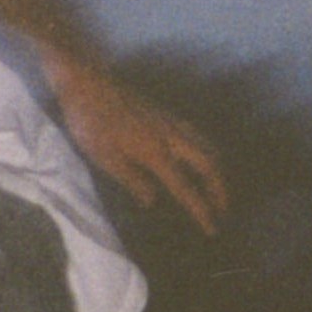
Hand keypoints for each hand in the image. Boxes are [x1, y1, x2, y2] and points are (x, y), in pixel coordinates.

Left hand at [47, 61, 227, 235]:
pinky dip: (208, 151)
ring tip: (217, 187)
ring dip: (217, 169)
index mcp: (155, 153)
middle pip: (209, 165)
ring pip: (207, 147)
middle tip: (223, 209)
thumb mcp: (105, 158)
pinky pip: (198, 135)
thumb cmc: (91, 122)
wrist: (88, 83)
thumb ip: (132, 180)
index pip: (186, 188)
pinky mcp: (166, 114)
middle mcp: (171, 136)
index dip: (201, 210)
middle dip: (220, 189)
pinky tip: (201, 157)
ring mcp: (171, 122)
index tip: (213, 228)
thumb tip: (152, 201)